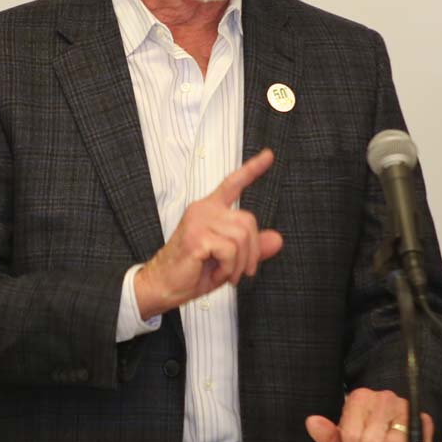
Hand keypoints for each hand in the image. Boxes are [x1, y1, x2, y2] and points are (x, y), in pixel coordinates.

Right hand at [134, 149, 283, 318]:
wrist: (163, 286)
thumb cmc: (193, 271)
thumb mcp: (230, 260)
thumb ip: (253, 248)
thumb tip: (278, 239)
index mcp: (211, 209)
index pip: (233, 183)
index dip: (253, 169)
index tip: (269, 155)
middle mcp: (204, 209)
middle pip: (248, 221)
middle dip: (252, 252)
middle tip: (242, 271)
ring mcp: (199, 221)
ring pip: (242, 237)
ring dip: (238, 264)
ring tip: (225, 273)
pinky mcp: (196, 236)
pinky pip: (230, 251)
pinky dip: (228, 268)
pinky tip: (215, 272)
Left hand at [305, 387, 434, 441]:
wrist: (396, 425)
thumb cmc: (367, 433)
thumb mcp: (345, 436)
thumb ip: (328, 434)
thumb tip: (312, 422)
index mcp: (360, 397)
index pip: (352, 435)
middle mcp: (384, 398)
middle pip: (373, 441)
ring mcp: (405, 407)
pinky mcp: (424, 420)